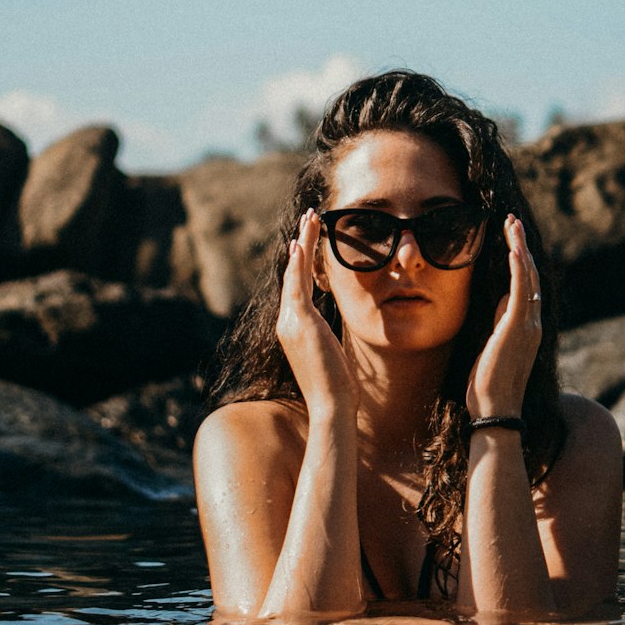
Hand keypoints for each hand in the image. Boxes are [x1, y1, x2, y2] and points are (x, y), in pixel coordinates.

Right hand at [275, 210, 359, 416]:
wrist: (331, 406)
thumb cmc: (337, 388)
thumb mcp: (332, 356)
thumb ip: (327, 340)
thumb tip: (332, 336)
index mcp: (294, 330)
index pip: (297, 288)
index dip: (302, 263)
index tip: (305, 242)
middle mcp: (286, 323)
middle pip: (294, 274)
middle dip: (302, 244)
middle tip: (308, 217)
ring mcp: (290, 322)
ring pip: (295, 273)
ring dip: (303, 243)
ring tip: (310, 218)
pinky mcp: (299, 322)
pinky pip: (297, 284)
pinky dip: (299, 262)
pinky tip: (301, 244)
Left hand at [465, 215, 542, 419]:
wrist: (494, 412)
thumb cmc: (488, 386)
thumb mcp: (492, 346)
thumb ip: (499, 323)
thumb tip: (501, 302)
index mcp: (526, 327)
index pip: (526, 284)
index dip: (520, 259)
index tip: (511, 238)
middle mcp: (532, 322)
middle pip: (530, 274)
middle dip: (520, 246)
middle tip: (512, 222)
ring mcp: (528, 324)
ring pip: (528, 277)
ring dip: (520, 248)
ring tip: (512, 224)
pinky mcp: (517, 327)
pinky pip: (521, 291)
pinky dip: (520, 268)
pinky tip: (515, 249)